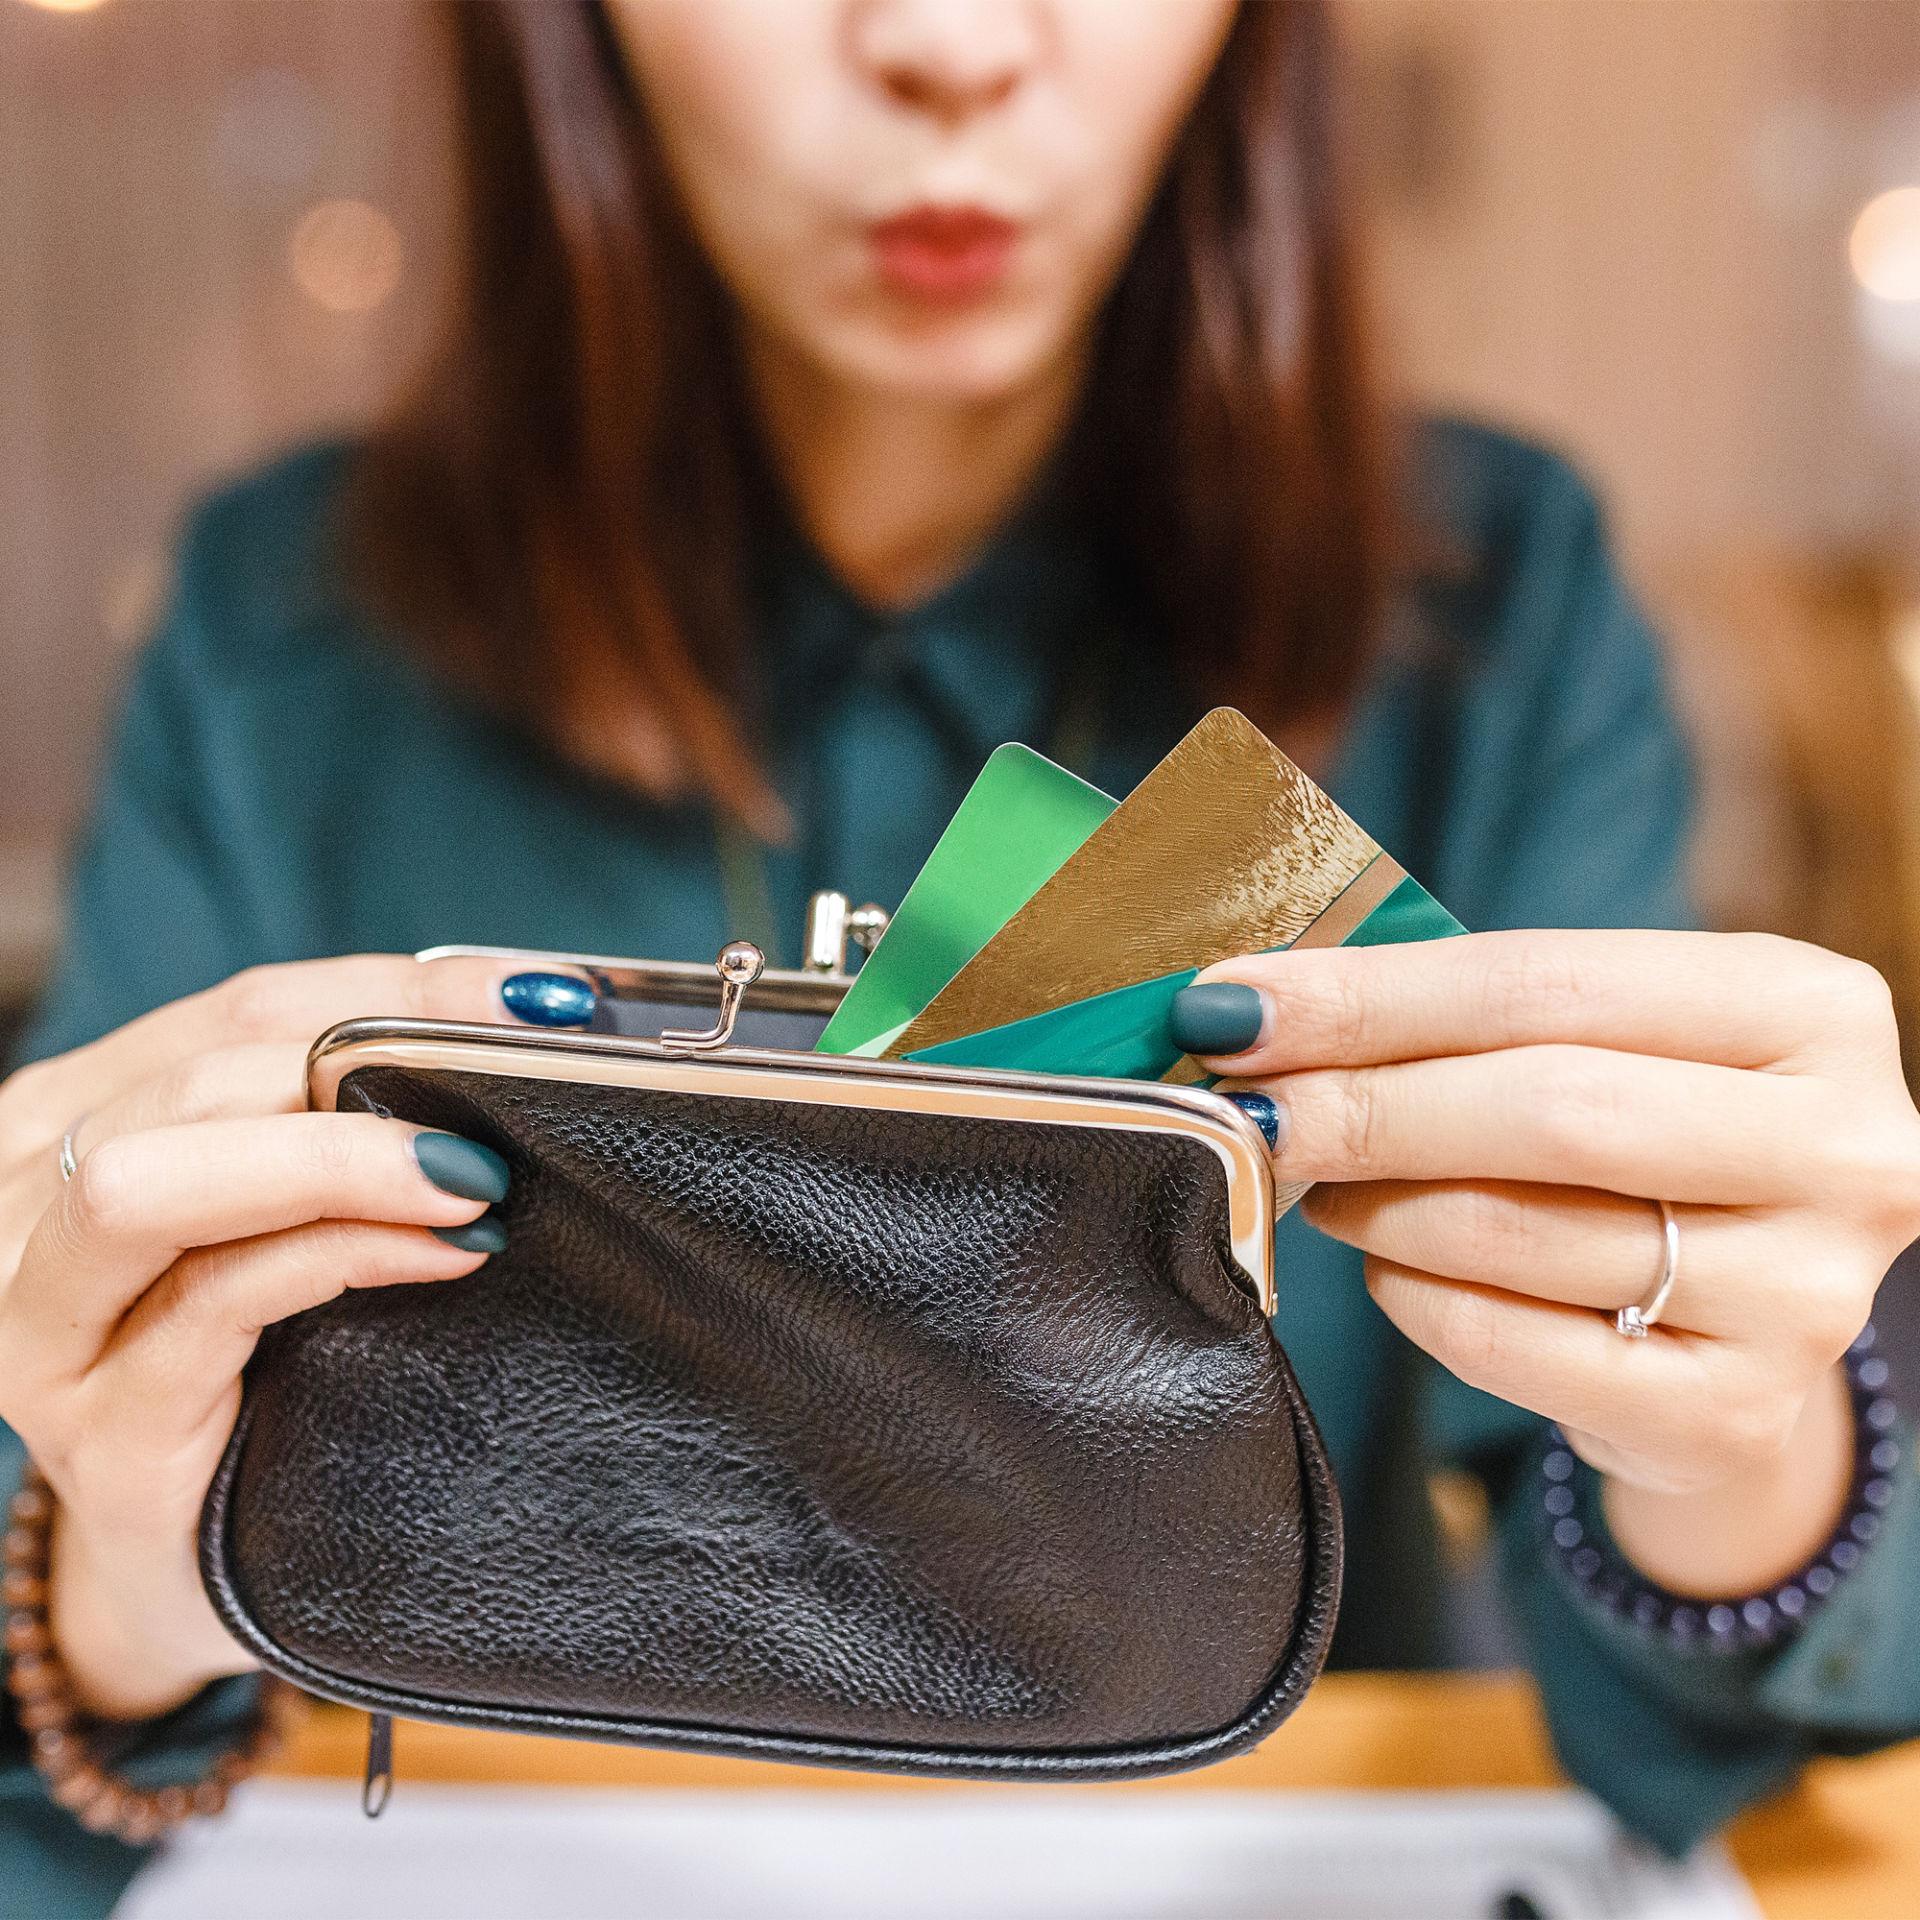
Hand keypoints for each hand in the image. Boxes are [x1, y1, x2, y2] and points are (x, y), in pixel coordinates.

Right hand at [0, 955, 590, 1720]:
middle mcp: (19, 1208)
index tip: (522, 995)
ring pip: (153, 1183)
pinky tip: (445, 1255)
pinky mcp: (102, 1433)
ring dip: (336, 1159)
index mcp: (65, 1123)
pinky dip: (340, 1257)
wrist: (181, 1565)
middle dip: (367, 1060)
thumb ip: (331, 1121)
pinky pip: (212, 1304)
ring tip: (470, 1176)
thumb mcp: (273, 1216)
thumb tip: (507, 1021)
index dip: (386, 990)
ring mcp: (42, 1329)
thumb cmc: (247, 1366)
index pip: (234, 1012)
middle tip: (512, 1077)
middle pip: (196, 1080)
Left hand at [1176, 930, 1919, 1591]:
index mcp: (1808, 1011)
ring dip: (1377, 1205)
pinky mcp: (1733, 1413)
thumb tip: (1247, 1007)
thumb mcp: (1593, 1043)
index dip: (1373, 995)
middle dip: (1364, 1104)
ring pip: (1518, 1233)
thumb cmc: (1636, 1143)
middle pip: (1551, 1109)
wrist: (1735, 1317)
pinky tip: (1391, 1267)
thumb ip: (1453, 1016)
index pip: (1549, 983)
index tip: (1235, 1003)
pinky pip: (1508, 1345)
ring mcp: (1805, 1295)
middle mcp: (1847, 1150)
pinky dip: (1416, 1299)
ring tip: (1323, 1183)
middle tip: (1248, 1105)